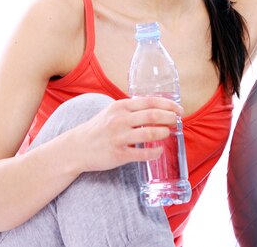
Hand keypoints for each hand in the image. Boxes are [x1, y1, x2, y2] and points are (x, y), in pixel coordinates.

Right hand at [68, 96, 182, 172]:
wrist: (77, 147)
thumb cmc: (99, 128)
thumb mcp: (112, 111)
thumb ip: (132, 108)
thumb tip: (157, 107)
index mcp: (121, 106)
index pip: (150, 101)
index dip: (168, 105)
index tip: (179, 109)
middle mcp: (120, 120)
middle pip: (153, 115)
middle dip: (170, 118)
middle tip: (177, 121)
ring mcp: (119, 137)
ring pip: (150, 133)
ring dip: (164, 132)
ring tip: (168, 133)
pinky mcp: (118, 154)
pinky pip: (143, 153)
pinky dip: (155, 152)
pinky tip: (159, 150)